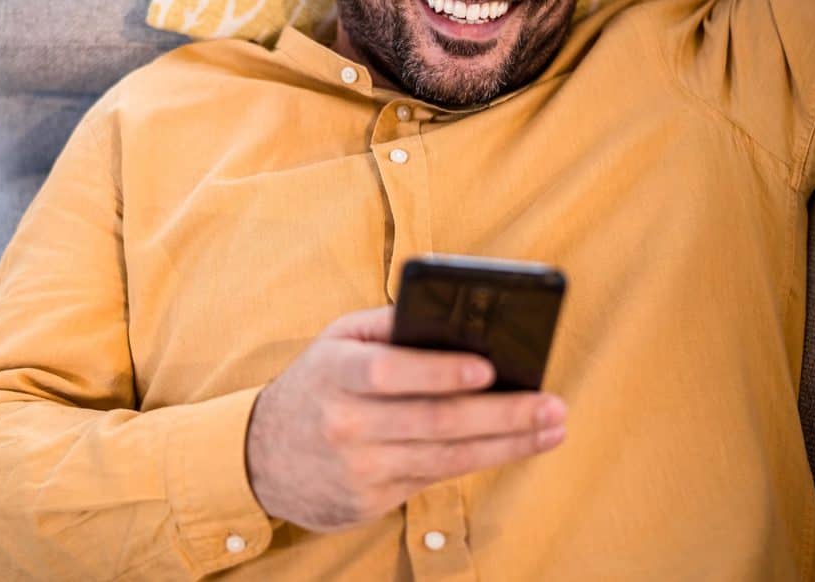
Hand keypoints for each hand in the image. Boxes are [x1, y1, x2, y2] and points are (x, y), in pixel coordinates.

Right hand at [244, 306, 566, 531]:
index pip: (390, 371)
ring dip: (509, 443)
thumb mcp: (337, 341)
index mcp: (335, 371)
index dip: (441, 372)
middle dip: (502, 414)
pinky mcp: (371, 499)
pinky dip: (483, 460)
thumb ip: (388, 324)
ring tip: (552, 426)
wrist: (262, 456)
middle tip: (551, 404)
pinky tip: (518, 446)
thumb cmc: (317, 384)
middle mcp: (345, 422)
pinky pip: (437, 477)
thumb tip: (455, 314)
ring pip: (447, 456)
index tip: (490, 368)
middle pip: (434, 421)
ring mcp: (359, 466)